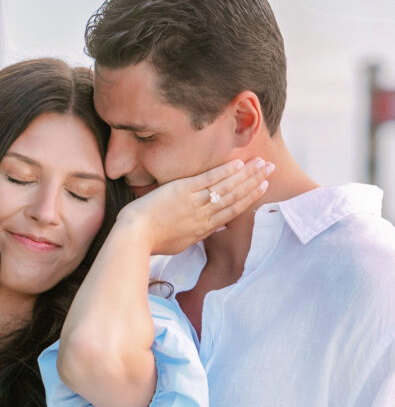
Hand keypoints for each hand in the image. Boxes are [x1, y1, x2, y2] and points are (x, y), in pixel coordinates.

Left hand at [118, 157, 273, 256]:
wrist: (135, 237)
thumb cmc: (152, 241)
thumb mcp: (181, 243)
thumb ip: (200, 234)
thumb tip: (217, 227)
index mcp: (203, 229)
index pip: (232, 211)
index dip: (249, 198)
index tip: (262, 187)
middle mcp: (203, 216)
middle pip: (235, 197)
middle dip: (254, 182)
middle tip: (270, 169)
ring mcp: (195, 203)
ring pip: (227, 188)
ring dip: (246, 174)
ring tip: (261, 163)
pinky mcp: (183, 191)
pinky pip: (208, 180)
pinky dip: (224, 172)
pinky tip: (238, 163)